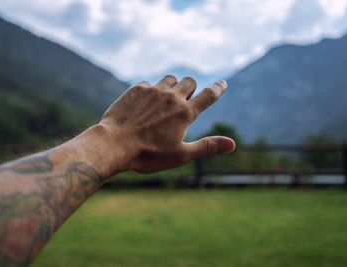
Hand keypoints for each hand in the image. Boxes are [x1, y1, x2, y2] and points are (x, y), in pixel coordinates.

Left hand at [98, 75, 234, 173]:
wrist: (114, 144)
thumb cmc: (148, 154)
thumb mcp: (181, 155)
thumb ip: (208, 147)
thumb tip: (233, 144)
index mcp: (185, 113)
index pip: (209, 95)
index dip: (218, 89)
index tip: (223, 83)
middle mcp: (171, 97)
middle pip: (190, 81)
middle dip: (191, 88)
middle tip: (184, 101)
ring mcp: (153, 91)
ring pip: (170, 79)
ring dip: (172, 86)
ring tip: (165, 101)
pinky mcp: (136, 89)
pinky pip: (148, 83)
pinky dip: (150, 91)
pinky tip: (144, 105)